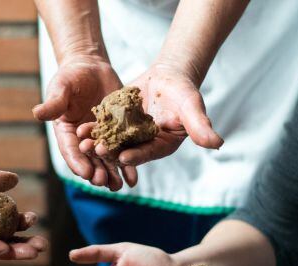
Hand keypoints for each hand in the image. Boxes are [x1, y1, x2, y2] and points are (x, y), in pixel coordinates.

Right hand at [33, 56, 137, 190]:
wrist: (92, 68)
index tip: (85, 172)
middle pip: (89, 160)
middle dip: (96, 172)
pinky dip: (128, 163)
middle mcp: (83, 141)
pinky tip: (134, 176)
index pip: (71, 150)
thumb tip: (36, 113)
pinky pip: (123, 150)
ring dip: (112, 174)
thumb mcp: (61, 88)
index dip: (77, 162)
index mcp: (67, 133)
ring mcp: (101, 139)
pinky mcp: (118, 133)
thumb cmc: (71, 77)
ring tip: (118, 186)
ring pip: (106, 161)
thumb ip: (54, 103)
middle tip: (103, 182)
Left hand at [79, 64, 222, 166]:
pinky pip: (104, 128)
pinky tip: (81, 129)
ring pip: (112, 142)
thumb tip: (217, 143)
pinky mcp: (117, 125)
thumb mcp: (191, 106)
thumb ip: (200, 126)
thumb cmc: (184, 90)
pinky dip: (93, 129)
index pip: (148, 153)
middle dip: (111, 152)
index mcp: (161, 146)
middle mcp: (143, 145)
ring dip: (98, 143)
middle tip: (96, 151)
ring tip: (83, 142)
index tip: (124, 158)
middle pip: (126, 150)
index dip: (137, 155)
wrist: (168, 75)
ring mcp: (128, 136)